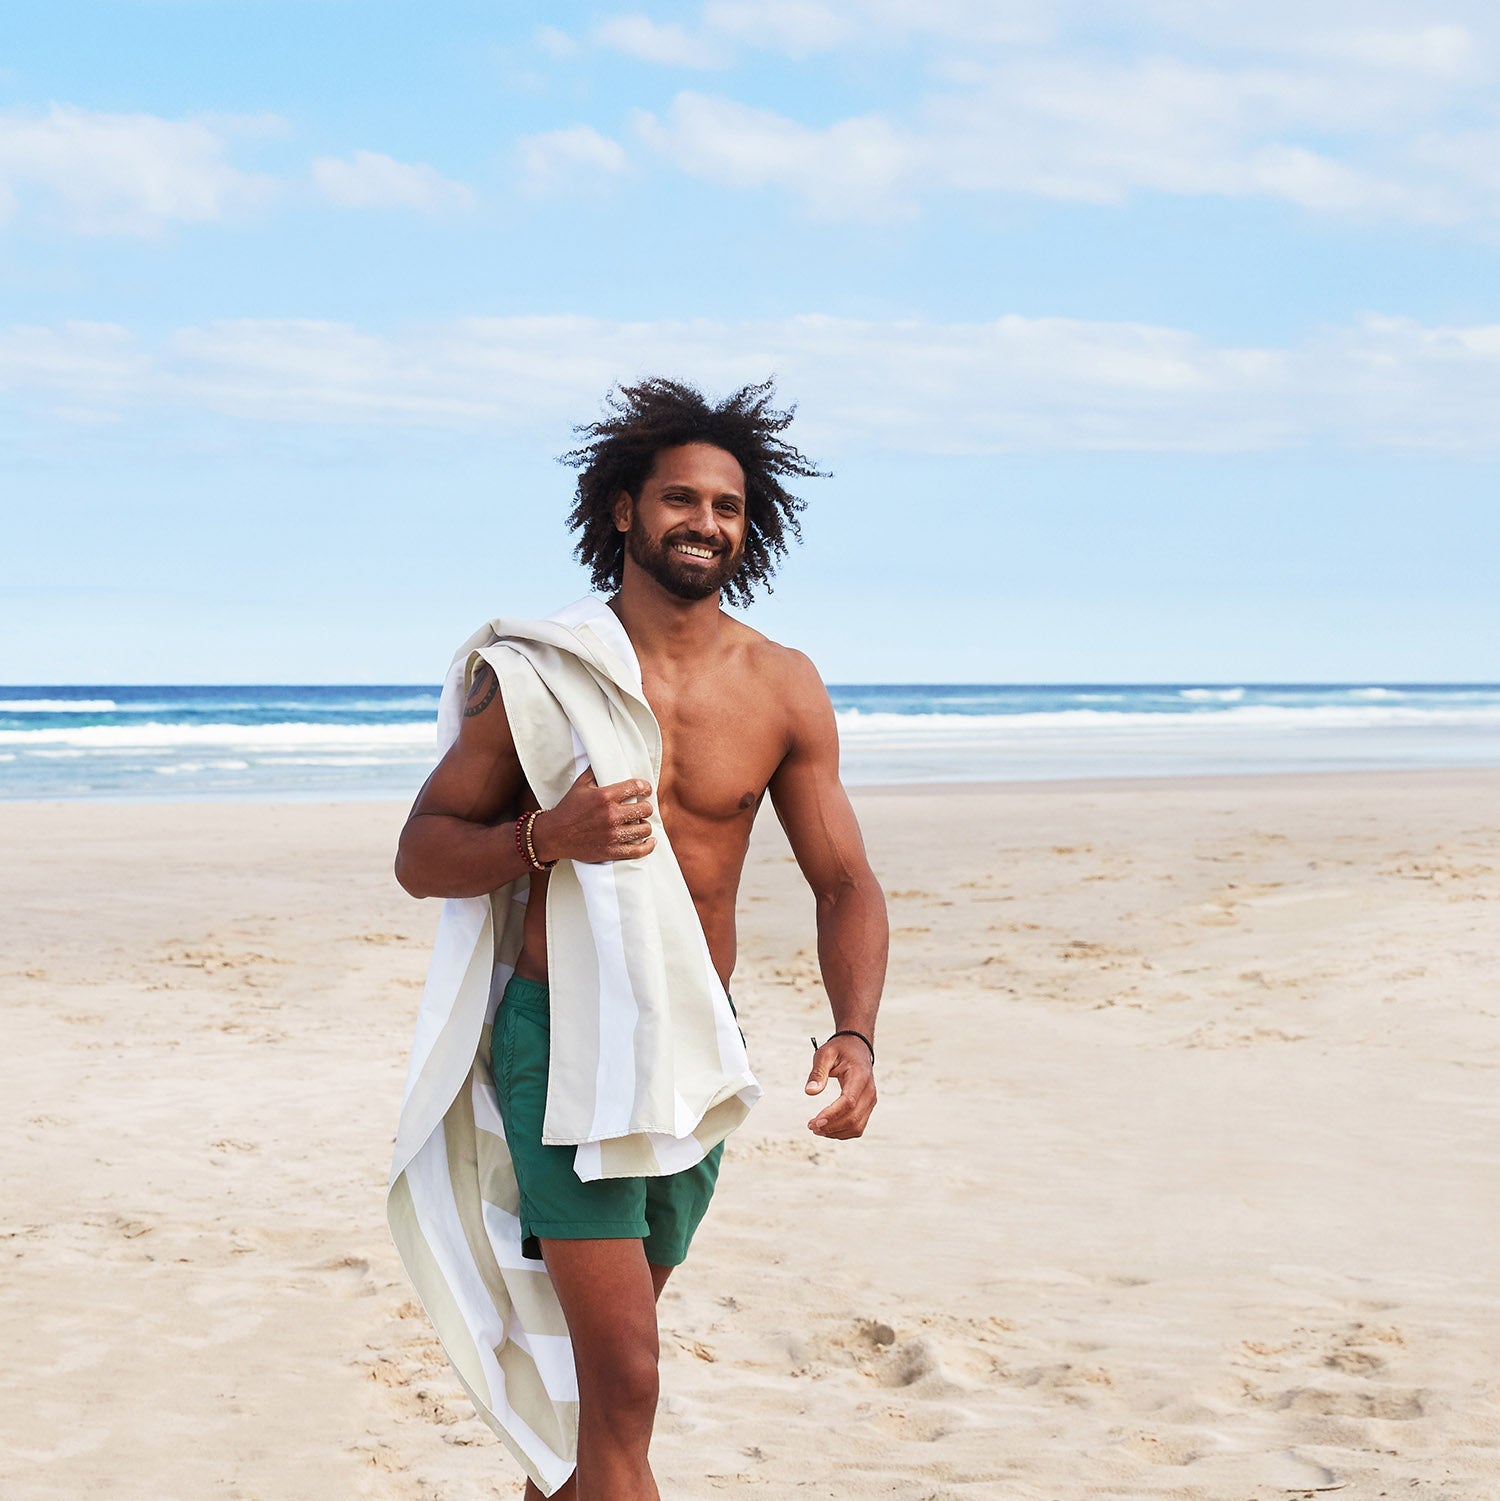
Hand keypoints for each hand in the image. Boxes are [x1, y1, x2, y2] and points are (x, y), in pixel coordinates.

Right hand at [530, 767, 655, 864]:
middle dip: (645, 807)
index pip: (636, 787)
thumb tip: (605, 757)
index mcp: (605, 796)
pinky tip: (649, 842)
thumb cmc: (568, 809)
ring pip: (644, 829)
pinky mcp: (611, 851)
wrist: (554, 835)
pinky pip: (638, 851)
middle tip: (642, 808)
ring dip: (644, 825)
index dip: (645, 787)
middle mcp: (611, 815)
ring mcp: (612, 835)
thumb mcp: (580, 785)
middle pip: (645, 809)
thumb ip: (594, 770)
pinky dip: (647, 846)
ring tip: (640, 823)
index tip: (646, 790)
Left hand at [805, 1036, 876, 1138]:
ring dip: (836, 1132)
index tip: (815, 1122)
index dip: (832, 1114)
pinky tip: (827, 1128)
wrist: (857, 1048)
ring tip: (816, 1129)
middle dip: (831, 1126)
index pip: (849, 1101)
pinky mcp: (868, 1107)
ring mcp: (870, 1101)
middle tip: (810, 1126)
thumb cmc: (840, 1050)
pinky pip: (857, 1127)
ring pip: (856, 1127)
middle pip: (853, 1118)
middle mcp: (869, 1091)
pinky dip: (842, 1132)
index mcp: (860, 1076)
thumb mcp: (825, 1054)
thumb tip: (810, 1092)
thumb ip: (818, 1072)